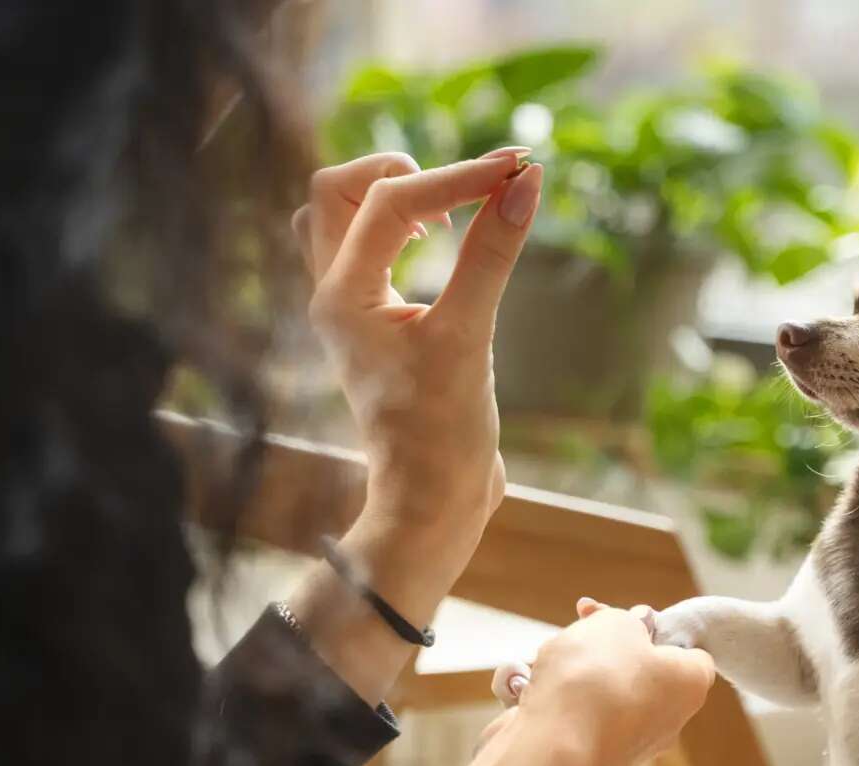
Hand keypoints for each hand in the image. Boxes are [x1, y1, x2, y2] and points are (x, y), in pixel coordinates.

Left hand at [294, 148, 542, 560]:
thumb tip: (526, 181)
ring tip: (446, 216)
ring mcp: (349, 308)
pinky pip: (364, 248)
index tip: (517, 170)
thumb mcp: (470, 337)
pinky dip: (398, 228)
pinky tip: (445, 242)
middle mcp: (332, 295)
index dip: (456, 177)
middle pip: (335, 190)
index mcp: (341, 297)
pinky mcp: (373, 322)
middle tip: (464, 192)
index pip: (389, 201)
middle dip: (401, 172)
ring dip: (390, 196)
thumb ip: (492, 254)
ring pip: (340, 217)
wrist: (432, 502)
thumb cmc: (442, 432)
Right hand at [468, 600, 717, 765]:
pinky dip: (550, 697)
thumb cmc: (594, 680)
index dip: (656, 627)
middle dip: (603, 644)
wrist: (549, 748)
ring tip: (547, 660)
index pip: (688, 650)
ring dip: (570, 668)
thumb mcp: (616, 624)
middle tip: (580, 625)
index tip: (625, 617)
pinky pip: (571, 714)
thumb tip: (633, 627)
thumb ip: (627, 619)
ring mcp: (626, 743)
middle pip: (637, 667)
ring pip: (598, 689)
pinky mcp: (587, 756)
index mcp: (689, 686)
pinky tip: (529, 689)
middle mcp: (666, 720)